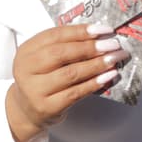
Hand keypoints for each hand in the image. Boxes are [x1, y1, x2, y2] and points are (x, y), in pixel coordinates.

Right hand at [6, 23, 128, 141]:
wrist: (27, 111)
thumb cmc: (41, 79)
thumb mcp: (44, 59)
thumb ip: (65, 47)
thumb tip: (99, 37)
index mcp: (26, 51)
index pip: (55, 35)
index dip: (80, 31)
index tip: (103, 30)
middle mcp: (26, 69)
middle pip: (61, 53)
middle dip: (90, 47)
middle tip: (112, 45)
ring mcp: (35, 90)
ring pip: (70, 73)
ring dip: (96, 65)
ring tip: (114, 59)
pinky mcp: (47, 107)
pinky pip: (75, 93)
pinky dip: (94, 83)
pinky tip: (108, 76)